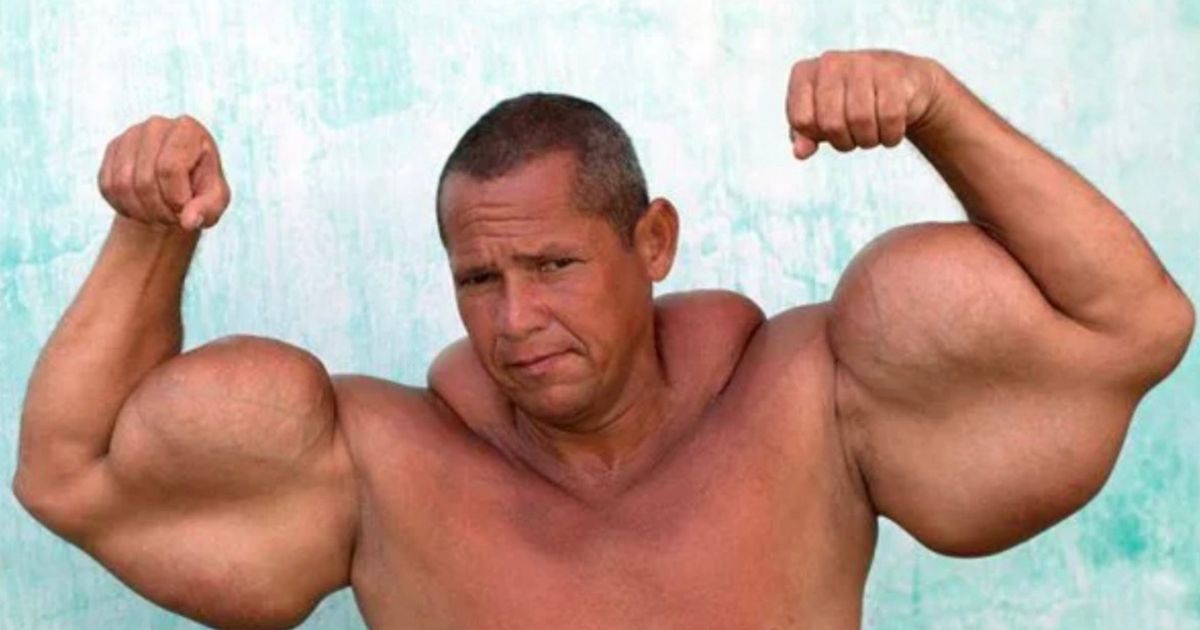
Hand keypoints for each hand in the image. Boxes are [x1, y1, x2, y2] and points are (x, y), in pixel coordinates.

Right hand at [98, 115, 230, 230]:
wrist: (178, 184)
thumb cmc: (201, 189)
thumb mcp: (215, 201)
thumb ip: (208, 210)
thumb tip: (189, 221)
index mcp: (188, 129)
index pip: (170, 168)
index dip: (175, 198)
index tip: (185, 209)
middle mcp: (156, 126)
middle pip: (144, 180)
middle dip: (159, 210)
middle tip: (172, 217)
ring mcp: (131, 135)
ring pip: (122, 185)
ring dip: (141, 212)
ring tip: (159, 214)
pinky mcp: (113, 149)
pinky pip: (107, 186)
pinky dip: (124, 207)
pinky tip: (142, 208)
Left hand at [785, 50, 944, 158]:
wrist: (901, 83)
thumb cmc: (850, 103)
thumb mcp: (821, 119)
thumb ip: (804, 135)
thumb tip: (800, 152)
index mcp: (805, 73)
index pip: (802, 120)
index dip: (817, 136)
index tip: (828, 128)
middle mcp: (831, 62)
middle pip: (831, 124)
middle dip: (844, 142)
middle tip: (854, 137)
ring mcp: (863, 64)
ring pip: (860, 121)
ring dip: (868, 140)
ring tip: (872, 132)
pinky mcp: (894, 73)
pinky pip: (889, 118)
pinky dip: (890, 135)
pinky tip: (890, 129)